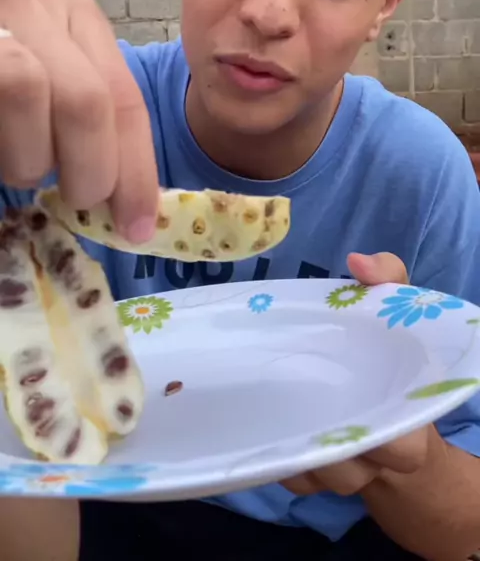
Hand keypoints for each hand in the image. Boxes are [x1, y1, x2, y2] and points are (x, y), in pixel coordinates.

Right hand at [0, 0, 157, 241]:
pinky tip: (1, 157)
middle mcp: (31, 5)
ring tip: (15, 164)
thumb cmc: (11, 75)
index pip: (124, 98)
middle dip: (90, 170)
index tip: (135, 226)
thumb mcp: (59, 76)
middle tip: (76, 198)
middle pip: (84, 101)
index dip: (136, 172)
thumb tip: (131, 208)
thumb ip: (91, 123)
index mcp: (75, 14)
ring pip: (23, 90)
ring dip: (27, 158)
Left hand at [282, 252, 429, 496]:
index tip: (350, 401)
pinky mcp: (307, 474)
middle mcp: (373, 455)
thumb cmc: (384, 347)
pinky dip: (274, 459)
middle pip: (349, 470)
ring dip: (292, 452)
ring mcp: (339, 470)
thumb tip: (357, 261)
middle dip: (321, 448)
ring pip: (315, 478)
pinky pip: (290, 477)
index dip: (379, 436)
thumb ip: (387, 279)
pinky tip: (257, 428)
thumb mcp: (391, 305)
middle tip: (292, 405)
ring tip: (269, 412)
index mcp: (405, 424)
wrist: (373, 386)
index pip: (402, 448)